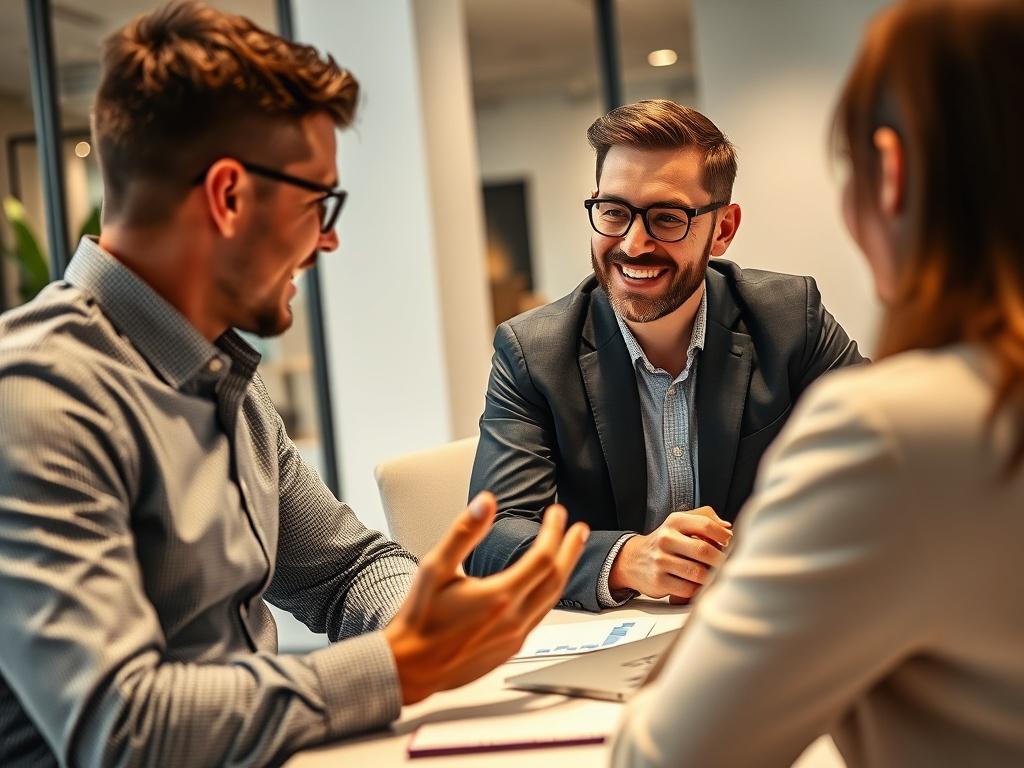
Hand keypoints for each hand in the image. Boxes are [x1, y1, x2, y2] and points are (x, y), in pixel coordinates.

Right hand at [384, 492, 589, 703]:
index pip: (542, 557)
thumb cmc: (419, 618)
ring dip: (564, 572)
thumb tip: (485, 503)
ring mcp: (514, 637)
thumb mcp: (435, 567)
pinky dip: (549, 594)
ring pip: (551, 600)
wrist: (411, 667)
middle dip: (570, 550)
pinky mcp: (511, 649)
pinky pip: (540, 616)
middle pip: (556, 578)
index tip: (557, 513)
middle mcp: (513, 620)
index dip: (554, 531)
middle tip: (578, 530)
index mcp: (498, 597)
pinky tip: (544, 585)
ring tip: (568, 552)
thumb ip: (463, 532)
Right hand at [608, 506, 731, 601]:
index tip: (730, 543)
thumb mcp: (680, 522)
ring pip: (698, 573)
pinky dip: (698, 589)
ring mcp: (660, 561)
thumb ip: (705, 517)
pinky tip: (698, 584)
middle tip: (727, 563)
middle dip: (721, 559)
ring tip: (713, 574)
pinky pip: (689, 589)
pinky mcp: (659, 581)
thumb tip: (728, 528)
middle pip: (704, 550)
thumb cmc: (665, 541)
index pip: (705, 525)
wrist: (632, 560)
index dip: (723, 535)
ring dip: (710, 576)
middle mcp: (666, 538)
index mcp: (674, 521)